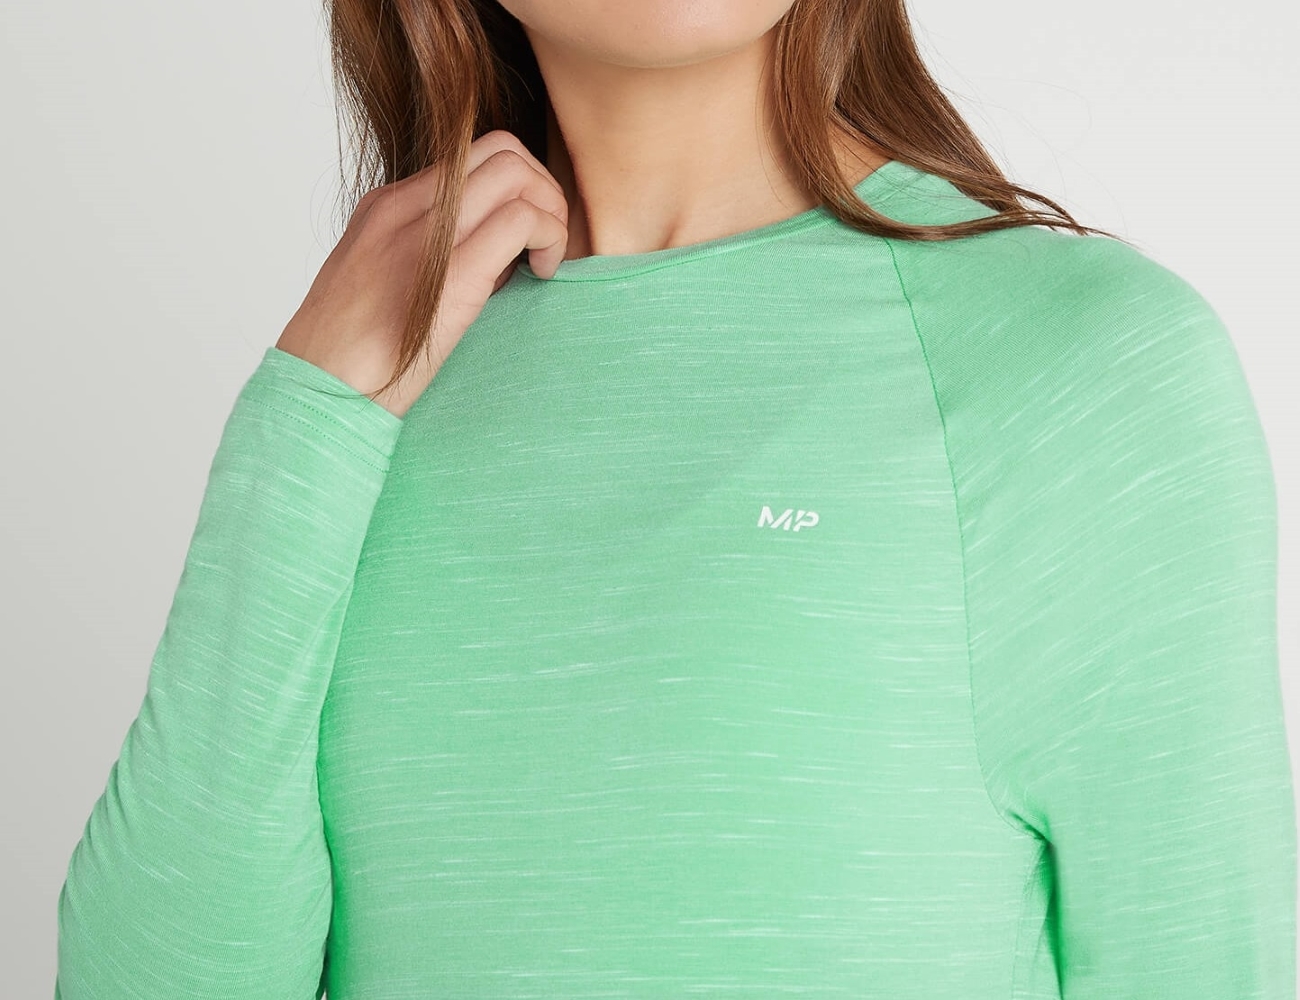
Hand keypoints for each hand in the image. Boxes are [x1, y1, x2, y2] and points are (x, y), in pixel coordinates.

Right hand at [275, 129, 568, 418]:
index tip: (521, 239)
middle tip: (545, 242)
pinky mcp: (453, 271)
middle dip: (542, 187)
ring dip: (550, 209)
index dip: (514, 189)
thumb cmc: (352, 360)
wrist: (319, 391)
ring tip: (544, 260)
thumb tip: (499, 257)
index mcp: (386, 208)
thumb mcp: (384, 288)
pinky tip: (541, 274)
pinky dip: (549, 237)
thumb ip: (434, 260)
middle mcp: (404, 207)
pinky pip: (521, 219)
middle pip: (499, 149)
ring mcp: (425, 234)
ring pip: (514, 171)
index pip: (468, 159)